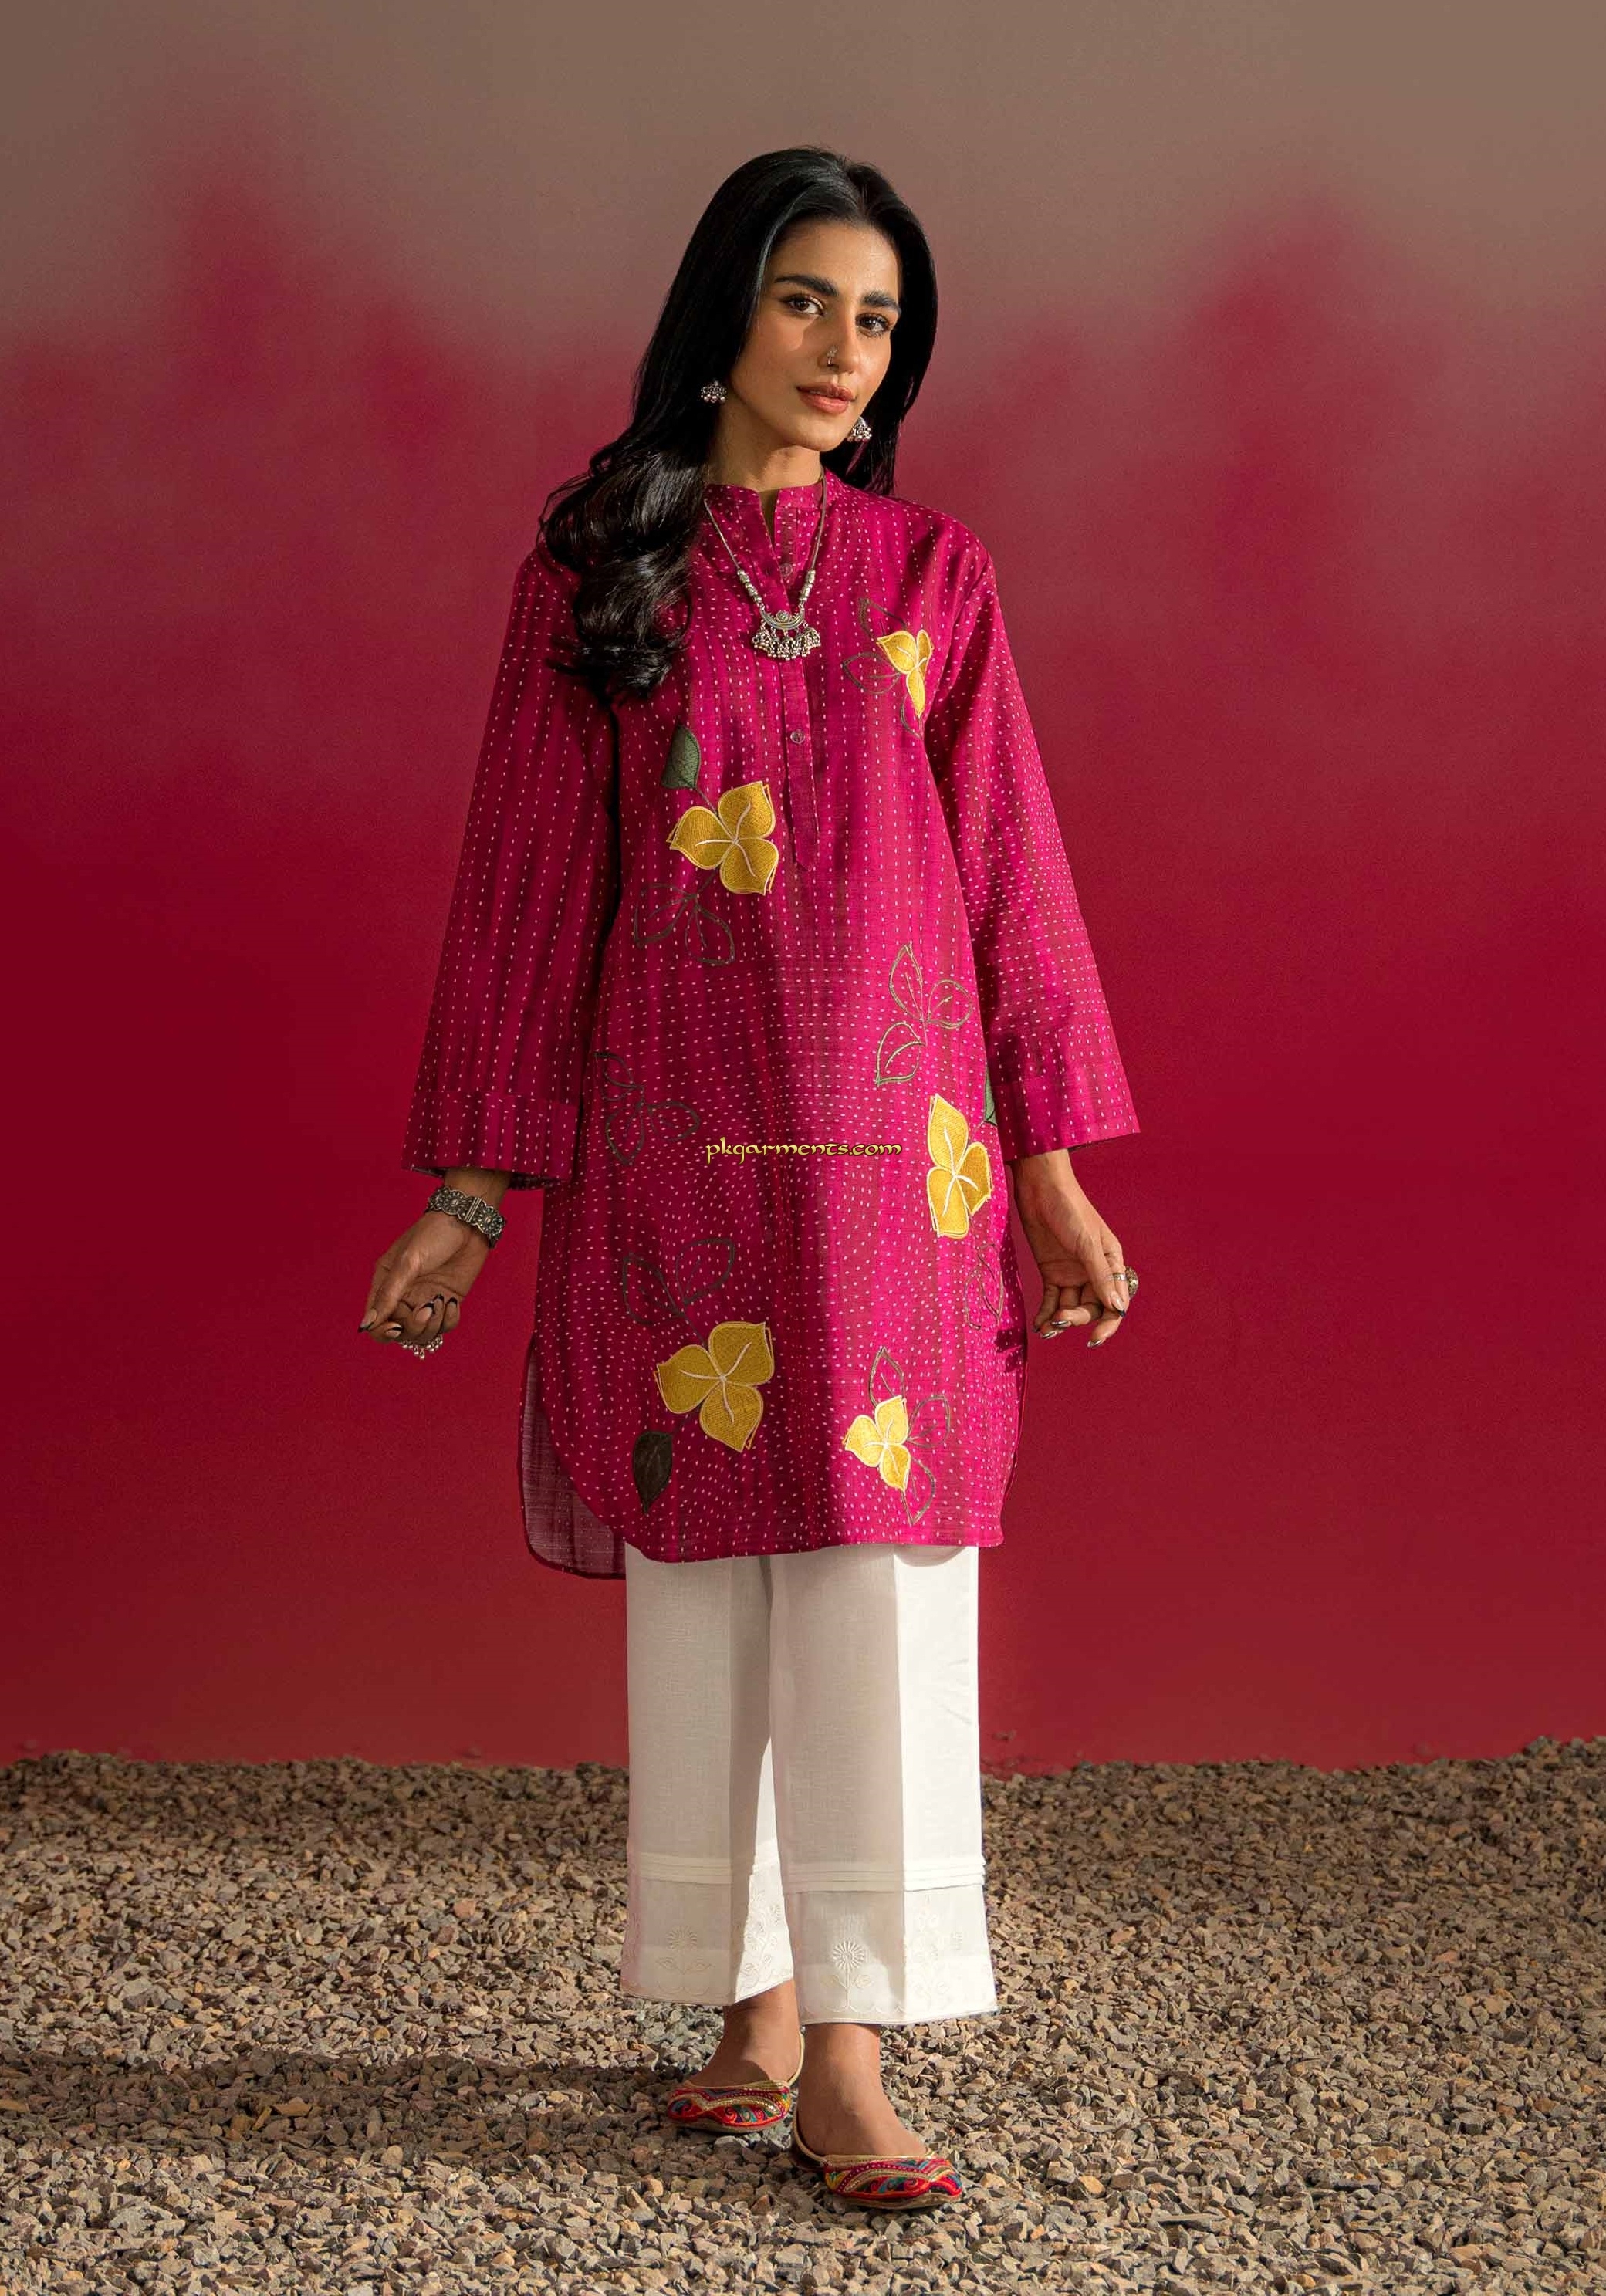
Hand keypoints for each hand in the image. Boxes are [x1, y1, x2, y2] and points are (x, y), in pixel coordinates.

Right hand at [358, 1212, 489, 1352]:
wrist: (468, 1222)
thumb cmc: (433, 1235)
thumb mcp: (408, 1263)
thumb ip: (388, 1294)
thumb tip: (367, 1324)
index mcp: (385, 1285)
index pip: (375, 1323)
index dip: (383, 1332)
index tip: (397, 1326)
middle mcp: (403, 1296)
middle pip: (401, 1333)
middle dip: (414, 1327)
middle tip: (428, 1309)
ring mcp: (426, 1300)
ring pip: (423, 1334)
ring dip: (433, 1325)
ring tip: (442, 1302)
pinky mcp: (447, 1302)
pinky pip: (445, 1327)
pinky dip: (449, 1320)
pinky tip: (452, 1301)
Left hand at [1009, 1151, 1131, 1345]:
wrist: (1040, 1189)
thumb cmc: (1070, 1210)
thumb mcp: (1087, 1243)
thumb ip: (1101, 1276)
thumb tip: (1117, 1308)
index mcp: (1111, 1263)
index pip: (1115, 1301)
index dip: (1108, 1322)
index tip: (1095, 1338)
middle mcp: (1093, 1271)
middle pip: (1092, 1307)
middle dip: (1078, 1318)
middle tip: (1061, 1319)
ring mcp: (1072, 1273)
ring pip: (1071, 1306)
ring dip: (1060, 1319)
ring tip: (1047, 1328)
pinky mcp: (1051, 1272)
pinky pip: (1052, 1299)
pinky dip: (1046, 1313)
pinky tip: (1039, 1325)